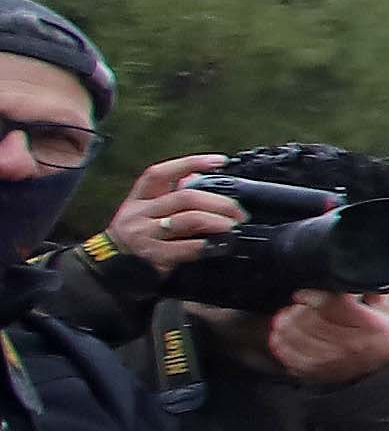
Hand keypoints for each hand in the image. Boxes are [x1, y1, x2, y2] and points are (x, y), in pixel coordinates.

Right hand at [97, 153, 240, 269]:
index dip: (191, 163)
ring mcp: (146, 234)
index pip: (161, 173)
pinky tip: (219, 245)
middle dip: (219, 202)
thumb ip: (168, 195)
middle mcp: (140, 213)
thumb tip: (196, 177)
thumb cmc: (136, 237)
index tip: (220, 161)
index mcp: (139, 198)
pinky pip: (186, 247)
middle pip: (185, 197)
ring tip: (233, 226)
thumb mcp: (145, 212)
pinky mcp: (154, 256)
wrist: (108, 269)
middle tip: (238, 211)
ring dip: (218, 221)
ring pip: (188, 220)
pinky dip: (207, 245)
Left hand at [264, 290, 388, 386]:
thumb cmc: (385, 329)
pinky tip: (278, 341)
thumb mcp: (387, 304)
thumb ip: (372, 287)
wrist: (388, 363)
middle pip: (316, 326)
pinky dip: (285, 352)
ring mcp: (340, 361)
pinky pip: (300, 363)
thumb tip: (352, 274)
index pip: (337, 308)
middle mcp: (356, 344)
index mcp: (372, 325)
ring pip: (305, 344)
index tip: (300, 295)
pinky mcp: (328, 373)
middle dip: (296, 315)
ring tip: (280, 321)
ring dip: (287, 331)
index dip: (314, 299)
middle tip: (288, 308)